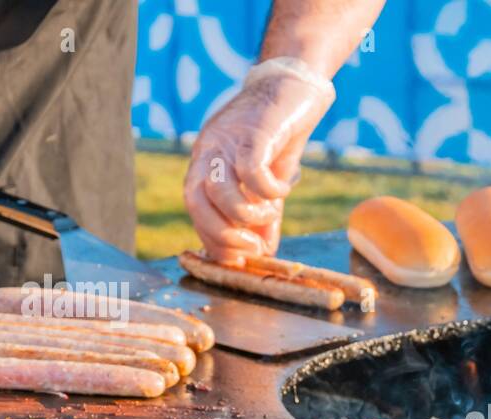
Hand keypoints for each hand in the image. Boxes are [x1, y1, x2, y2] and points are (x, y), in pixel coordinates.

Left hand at [183, 61, 334, 263]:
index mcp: (205, 165)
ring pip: (220, 191)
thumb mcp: (267, 183)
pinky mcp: (253, 132)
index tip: (242, 256)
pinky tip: (283, 187)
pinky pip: (251, 171)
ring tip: (272, 212)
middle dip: (225, 235)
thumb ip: (263, 217)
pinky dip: (269, 190)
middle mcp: (208, 152)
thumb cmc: (279, 137)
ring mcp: (227, 140)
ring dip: (249, 214)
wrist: (295, 89)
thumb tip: (264, 253)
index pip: (195, 210)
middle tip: (254, 247)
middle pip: (196, 202)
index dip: (215, 240)